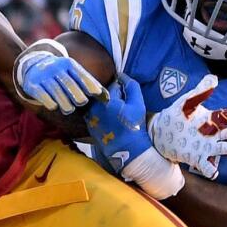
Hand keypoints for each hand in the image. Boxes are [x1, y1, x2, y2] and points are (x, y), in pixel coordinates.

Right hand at [14, 40, 105, 114]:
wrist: (33, 65)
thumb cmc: (60, 74)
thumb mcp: (73, 74)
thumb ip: (89, 85)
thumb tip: (107, 99)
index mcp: (68, 64)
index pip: (80, 74)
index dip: (88, 83)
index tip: (96, 93)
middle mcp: (56, 68)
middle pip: (68, 82)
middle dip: (76, 92)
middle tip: (82, 102)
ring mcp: (44, 76)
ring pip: (55, 90)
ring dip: (63, 101)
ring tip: (69, 109)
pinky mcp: (33, 84)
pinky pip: (41, 94)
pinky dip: (48, 101)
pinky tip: (54, 107)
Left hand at [85, 76, 183, 198]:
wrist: (128, 150)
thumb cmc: (134, 126)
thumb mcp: (137, 104)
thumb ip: (131, 86)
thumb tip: (122, 75)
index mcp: (105, 99)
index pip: (114, 85)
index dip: (123, 90)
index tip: (128, 97)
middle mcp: (93, 106)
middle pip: (104, 93)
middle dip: (113, 96)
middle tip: (123, 106)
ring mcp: (89, 116)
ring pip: (98, 102)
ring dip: (106, 104)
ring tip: (116, 113)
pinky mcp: (89, 124)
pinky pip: (95, 112)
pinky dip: (101, 113)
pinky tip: (111, 120)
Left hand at [149, 74, 226, 179]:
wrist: (161, 132)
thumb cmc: (177, 115)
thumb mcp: (187, 101)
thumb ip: (200, 91)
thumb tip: (214, 78)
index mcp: (212, 119)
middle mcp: (213, 134)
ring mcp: (206, 147)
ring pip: (223, 149)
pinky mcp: (197, 158)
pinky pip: (207, 166)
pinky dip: (211, 170)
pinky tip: (214, 172)